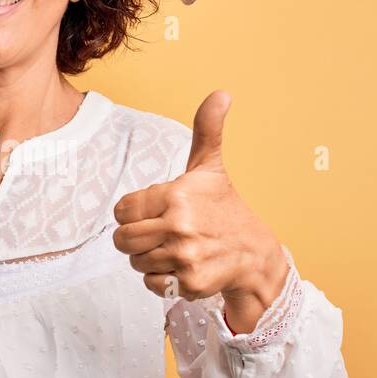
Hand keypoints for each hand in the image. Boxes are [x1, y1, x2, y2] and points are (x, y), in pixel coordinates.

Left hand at [112, 90, 288, 333]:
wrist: (254, 254)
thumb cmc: (224, 208)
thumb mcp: (210, 168)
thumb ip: (206, 130)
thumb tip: (221, 94)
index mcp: (176, 195)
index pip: (122, 210)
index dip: (133, 213)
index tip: (153, 213)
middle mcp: (179, 226)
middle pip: (123, 240)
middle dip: (136, 239)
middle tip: (160, 235)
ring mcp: (184, 256)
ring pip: (135, 263)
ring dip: (149, 259)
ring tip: (174, 249)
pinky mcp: (189, 283)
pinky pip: (151, 284)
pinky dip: (162, 279)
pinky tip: (183, 267)